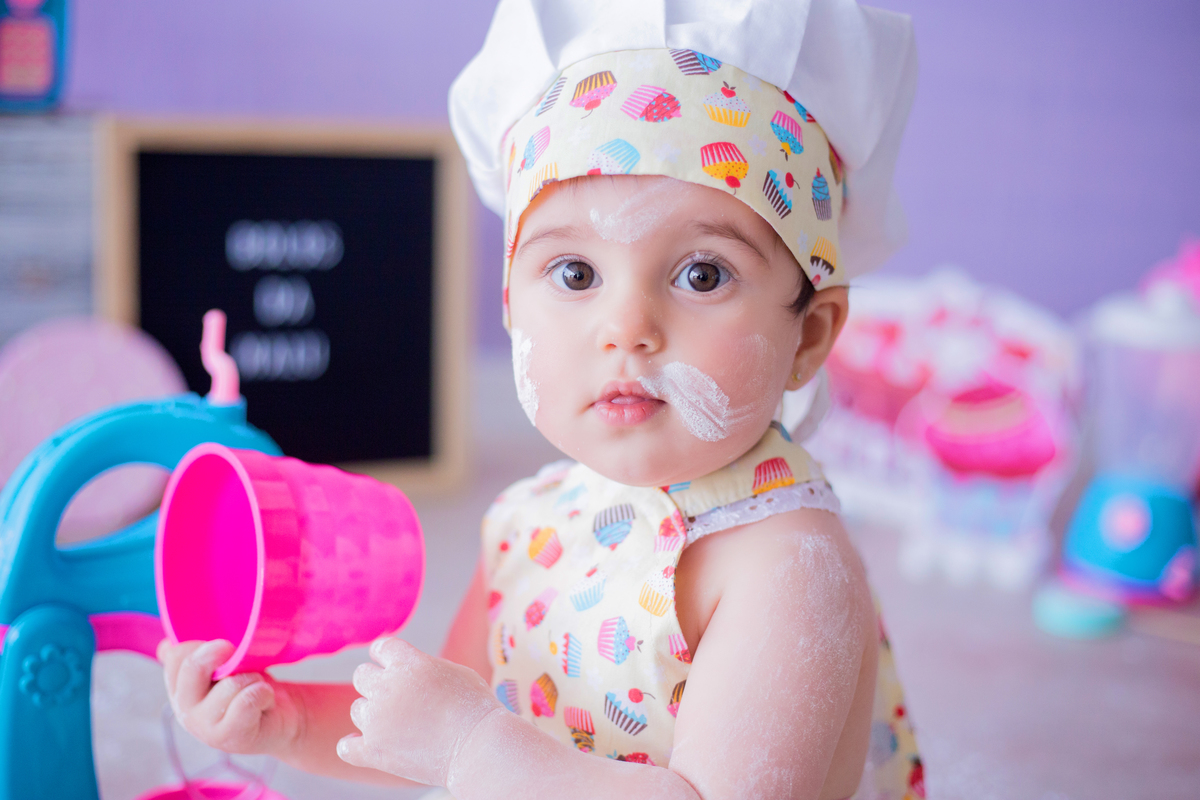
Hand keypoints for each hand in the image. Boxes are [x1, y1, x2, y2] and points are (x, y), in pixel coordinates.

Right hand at [158, 639, 302, 756]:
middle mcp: (185, 710)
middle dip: (225, 653)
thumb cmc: (249, 687)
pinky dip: (264, 693)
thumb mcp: (223, 665)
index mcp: (178, 689)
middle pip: (194, 666)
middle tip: (242, 662)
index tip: (226, 653)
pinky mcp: (231, 737)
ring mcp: (205, 728)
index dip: (205, 645)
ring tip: (257, 690)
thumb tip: (164, 646)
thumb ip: (196, 653)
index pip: (176, 655)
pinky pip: (249, 699)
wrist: (282, 719)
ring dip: (254, 679)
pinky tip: (265, 702)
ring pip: (230, 682)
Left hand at [337, 637, 502, 785]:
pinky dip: (354, 746)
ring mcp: (377, 719)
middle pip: (361, 675)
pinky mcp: (373, 750)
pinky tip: (368, 745)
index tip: (390, 666)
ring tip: (399, 727)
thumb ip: (424, 668)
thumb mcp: (455, 672)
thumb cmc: (475, 708)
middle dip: (376, 684)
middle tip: (395, 699)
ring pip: (357, 709)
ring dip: (372, 716)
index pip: (381, 648)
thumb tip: (410, 672)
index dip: (385, 656)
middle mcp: (387, 686)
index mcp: (408, 662)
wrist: (478, 747)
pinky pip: (346, 746)